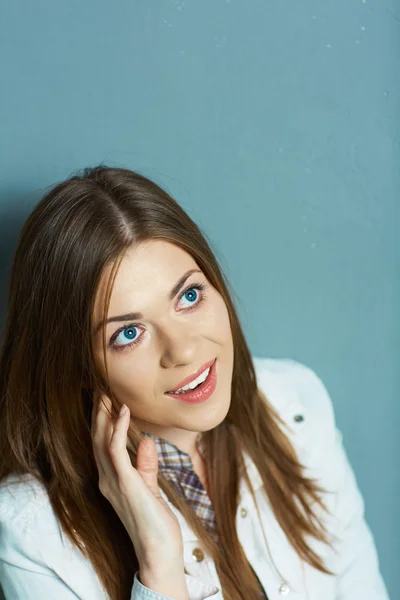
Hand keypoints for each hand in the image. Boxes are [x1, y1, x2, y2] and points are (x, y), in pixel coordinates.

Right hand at [91, 392, 184, 573]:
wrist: (159, 550)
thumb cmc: (156, 523)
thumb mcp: (150, 487)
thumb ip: (146, 465)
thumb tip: (146, 441)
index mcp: (111, 480)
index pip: (102, 445)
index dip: (102, 423)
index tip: (105, 401)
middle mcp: (106, 479)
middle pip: (97, 439)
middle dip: (98, 414)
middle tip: (100, 390)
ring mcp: (113, 481)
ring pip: (101, 441)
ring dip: (103, 416)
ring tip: (106, 394)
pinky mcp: (124, 482)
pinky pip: (115, 450)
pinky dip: (117, 428)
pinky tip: (123, 411)